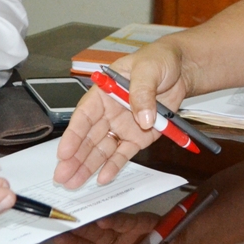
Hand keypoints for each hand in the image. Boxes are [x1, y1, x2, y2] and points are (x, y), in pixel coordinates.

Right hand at [54, 42, 192, 187]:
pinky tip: (103, 178)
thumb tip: (143, 117)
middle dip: (74, 158)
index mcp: (104, 91)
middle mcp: (109, 112)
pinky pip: (123, 153)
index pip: (84, 115)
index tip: (64, 152)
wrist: (181, 69)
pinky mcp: (138, 136)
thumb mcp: (148, 69)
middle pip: (88, 137)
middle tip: (62, 176)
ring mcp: (123, 126)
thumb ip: (143, 92)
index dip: (73, 135)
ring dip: (88, 166)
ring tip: (74, 183)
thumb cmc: (158, 61)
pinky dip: (114, 166)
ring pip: (102, 149)